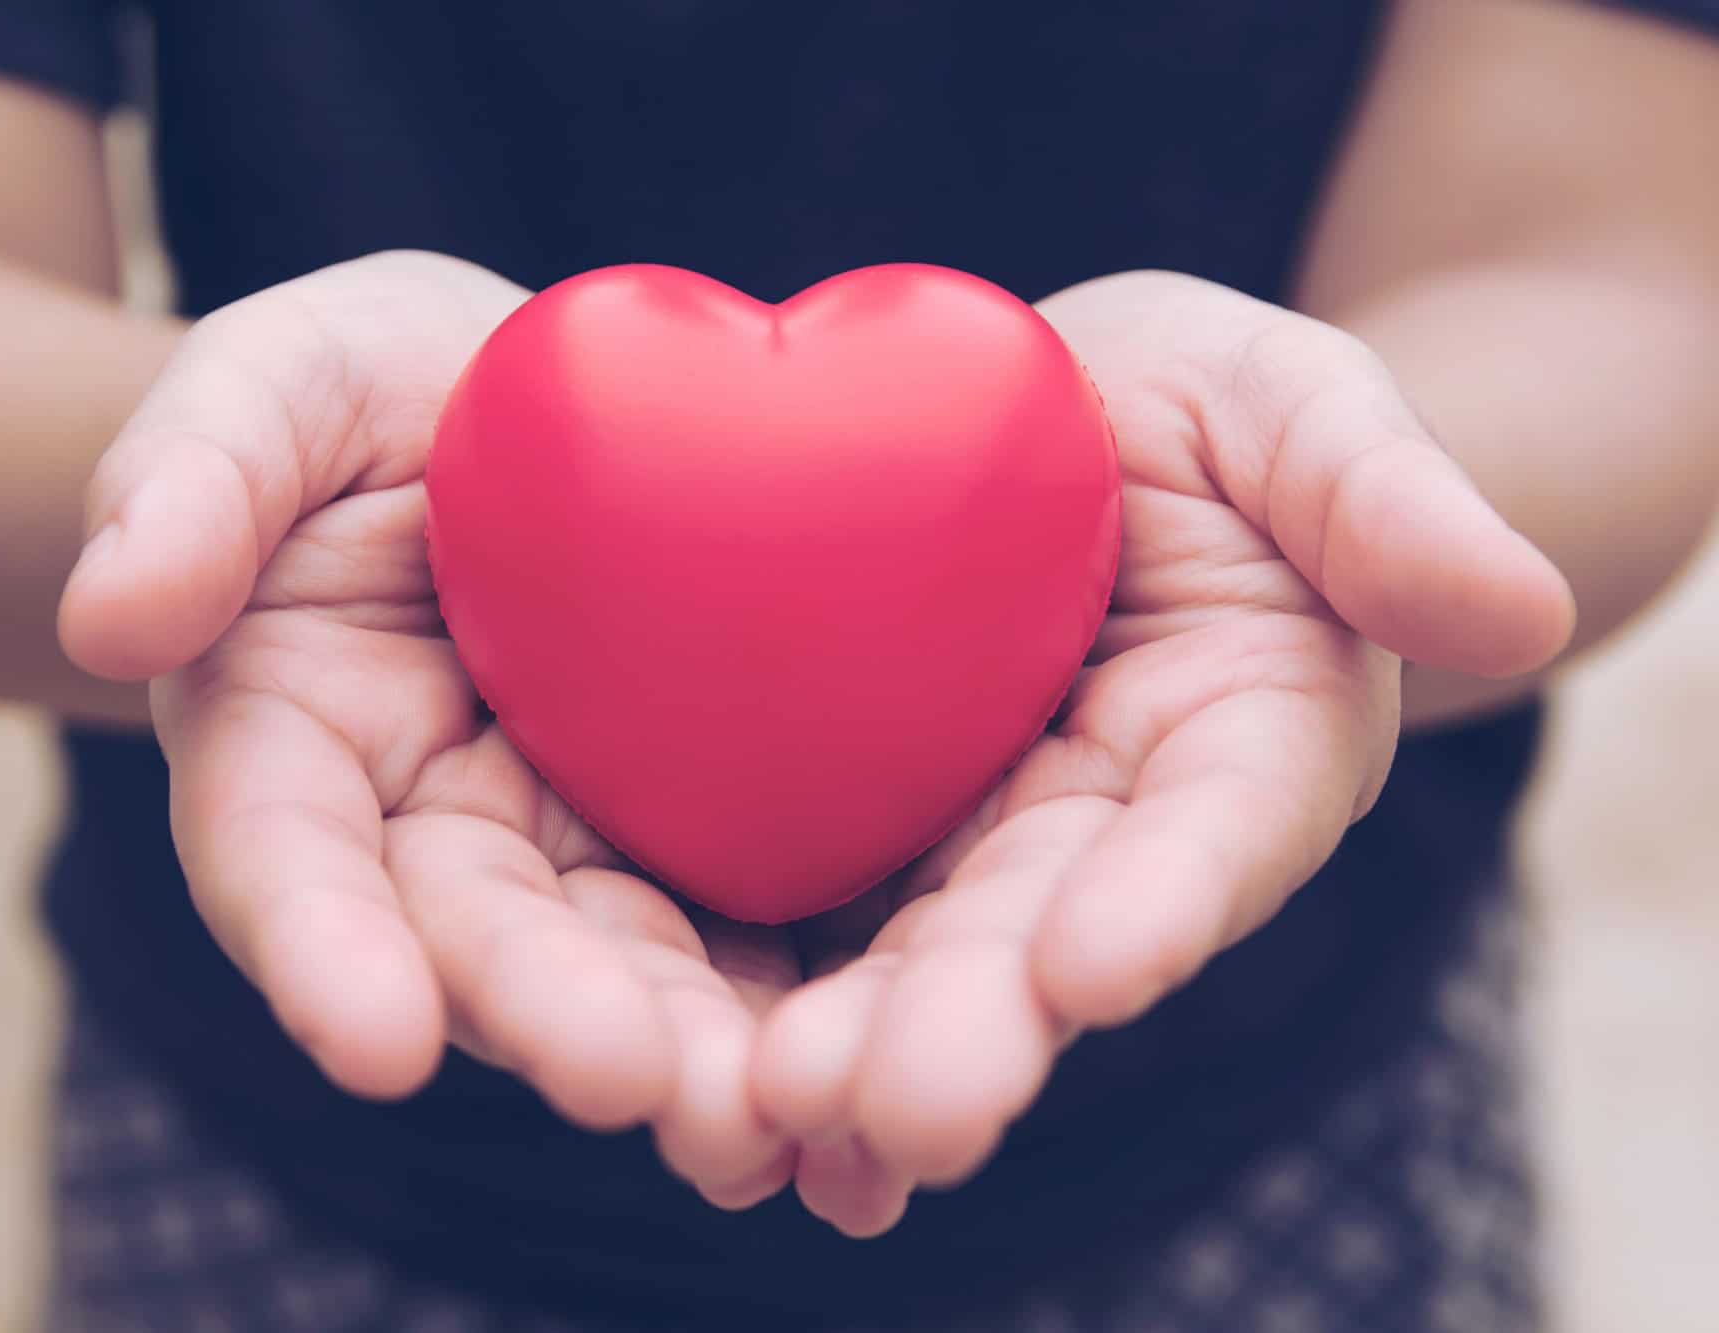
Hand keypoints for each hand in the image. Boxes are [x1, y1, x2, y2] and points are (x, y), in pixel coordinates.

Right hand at [57, 251, 797, 1208]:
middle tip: (634, 1081)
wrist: (520, 407)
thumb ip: (192, 476)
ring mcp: (569, 841)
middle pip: (479, 944)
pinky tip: (861, 1058)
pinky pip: (746, 915)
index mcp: (294, 743)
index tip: (374, 1040)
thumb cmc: (366, 392)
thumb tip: (109, 614)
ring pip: (624, 961)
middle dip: (548, 1016)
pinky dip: (798, 992)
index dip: (323, 953)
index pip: (287, 858)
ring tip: (767, 1112)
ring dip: (690, 1047)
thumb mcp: (273, 383)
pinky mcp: (693, 828)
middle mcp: (427, 831)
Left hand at [751, 271, 1575, 1235]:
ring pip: (921, 962)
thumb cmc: (1196, 411)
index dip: (1164, 897)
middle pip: (1050, 937)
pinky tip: (722, 1100)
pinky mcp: (869, 832)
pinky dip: (775, 1008)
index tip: (1092, 962)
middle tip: (899, 1107)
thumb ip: (1381, 496)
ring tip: (774, 1116)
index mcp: (1245, 738)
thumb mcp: (1291, 404)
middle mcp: (1114, 828)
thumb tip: (1519, 606)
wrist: (1046, 424)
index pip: (1215, 827)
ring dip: (854, 1050)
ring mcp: (984, 843)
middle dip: (979, 1023)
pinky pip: (820, 924)